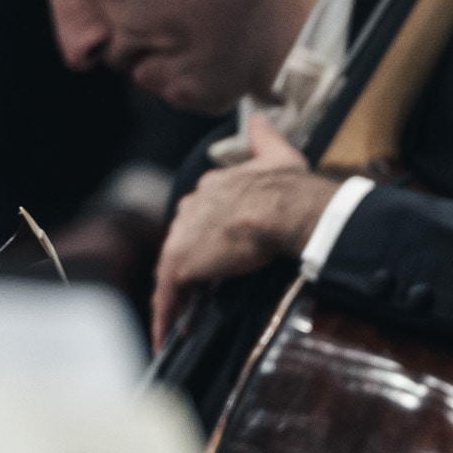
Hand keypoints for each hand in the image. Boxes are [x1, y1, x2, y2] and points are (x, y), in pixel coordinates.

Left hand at [150, 114, 339, 347]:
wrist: (282, 208)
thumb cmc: (287, 186)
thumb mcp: (277, 153)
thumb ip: (265, 136)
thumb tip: (260, 114)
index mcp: (211, 186)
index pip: (201, 214)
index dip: (208, 236)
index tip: (216, 256)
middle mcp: (191, 207)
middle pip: (184, 241)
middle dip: (191, 266)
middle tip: (201, 293)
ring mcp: (182, 236)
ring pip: (174, 271)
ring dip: (177, 296)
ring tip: (181, 322)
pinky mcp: (181, 263)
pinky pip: (168, 296)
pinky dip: (165, 317)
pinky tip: (166, 338)